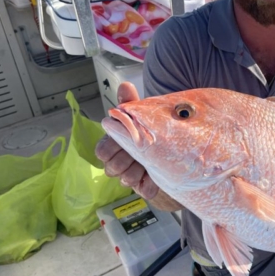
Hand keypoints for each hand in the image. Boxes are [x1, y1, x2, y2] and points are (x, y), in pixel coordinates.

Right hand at [95, 82, 180, 211]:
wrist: (172, 147)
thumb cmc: (149, 130)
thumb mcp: (140, 115)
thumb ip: (131, 101)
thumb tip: (126, 85)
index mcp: (113, 145)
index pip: (101, 152)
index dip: (114, 148)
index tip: (126, 141)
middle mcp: (118, 162)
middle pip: (111, 168)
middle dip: (128, 159)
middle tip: (141, 151)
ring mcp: (130, 176)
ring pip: (126, 179)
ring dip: (140, 169)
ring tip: (150, 161)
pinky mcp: (144, 187)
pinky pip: (143, 190)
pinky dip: (152, 183)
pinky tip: (156, 173)